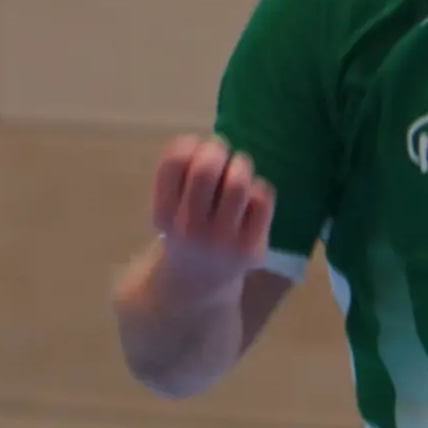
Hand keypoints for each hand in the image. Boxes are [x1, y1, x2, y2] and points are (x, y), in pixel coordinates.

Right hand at [149, 136, 273, 295]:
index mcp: (164, 215)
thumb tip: (210, 143)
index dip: (188, 143)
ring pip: (238, 182)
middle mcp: (190, 230)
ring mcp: (222, 241)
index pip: (174, 163)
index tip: (195, 147)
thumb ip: (183, 174)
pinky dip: (259, 188)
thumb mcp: (171, 207)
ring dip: (240, 164)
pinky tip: (251, 197)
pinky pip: (263, 199)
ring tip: (238, 168)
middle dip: (216, 149)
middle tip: (220, 151)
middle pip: (205, 170)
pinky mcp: (251, 248)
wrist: (198, 285)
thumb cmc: (187, 230)